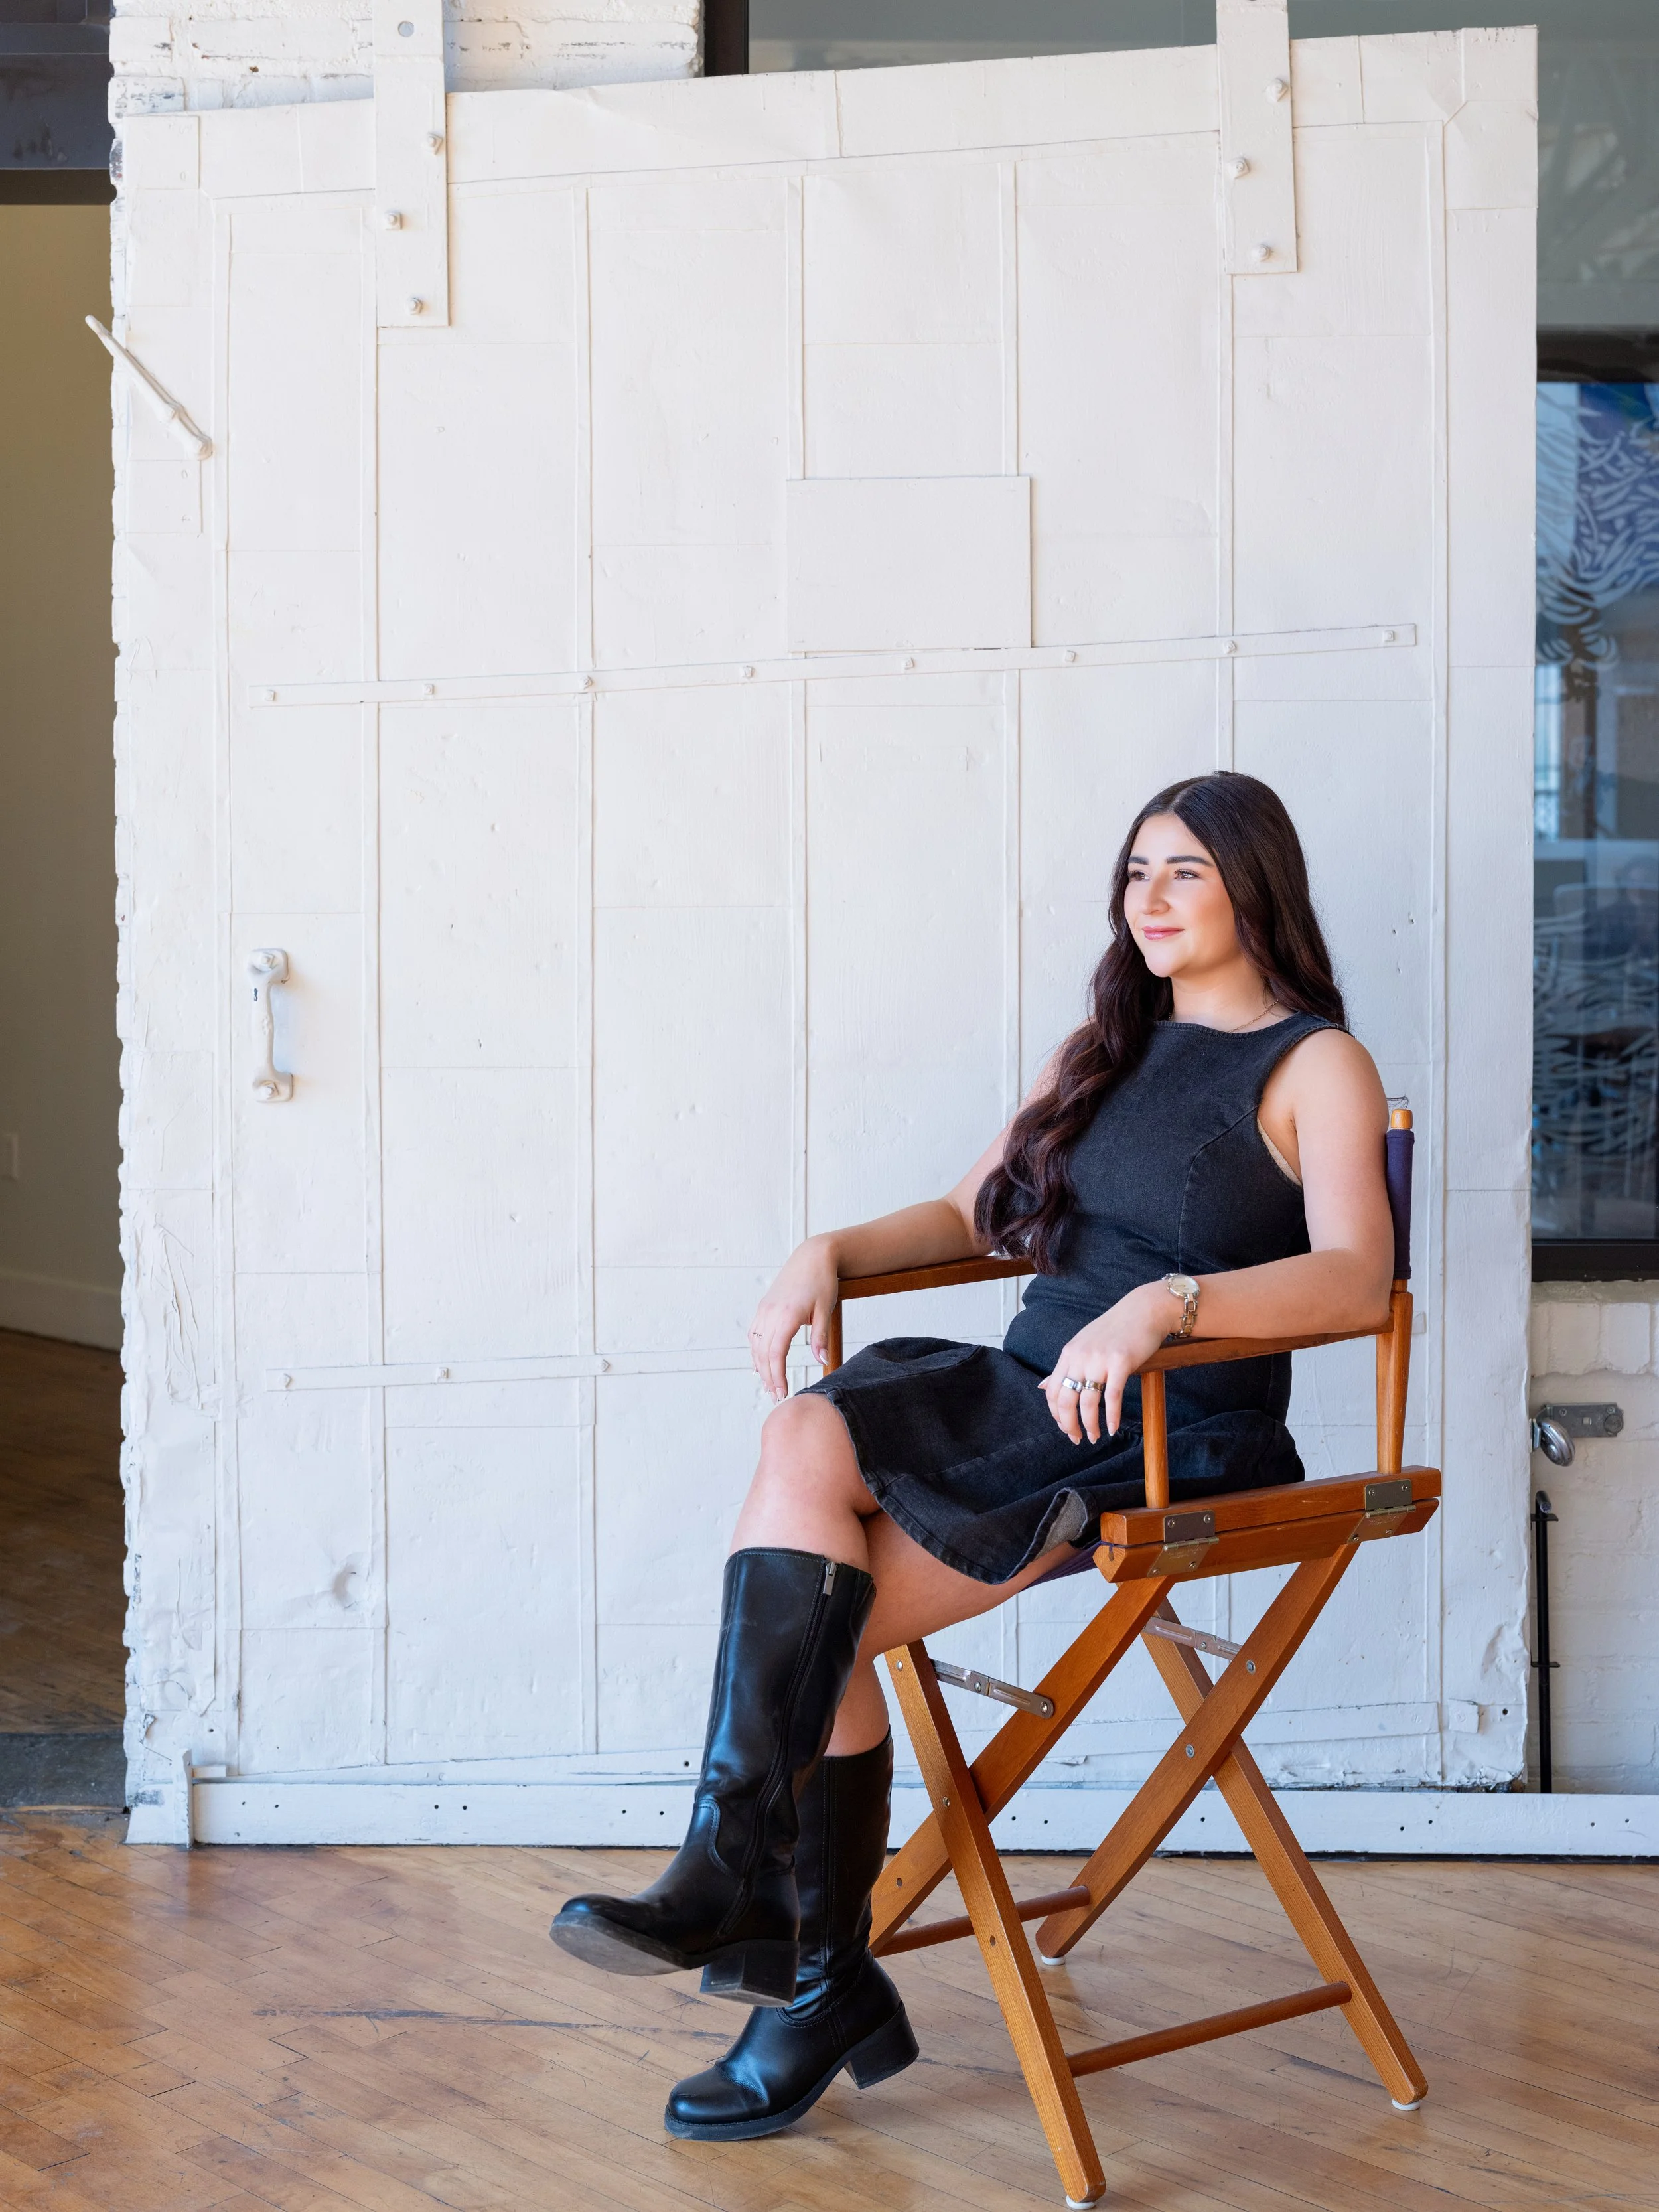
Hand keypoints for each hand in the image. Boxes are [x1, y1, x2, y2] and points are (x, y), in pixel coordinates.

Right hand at [748, 1238, 839, 1402]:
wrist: (812, 1256)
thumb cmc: (822, 1281)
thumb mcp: (825, 1309)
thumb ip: (820, 1337)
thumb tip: (820, 1361)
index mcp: (786, 1316)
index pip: (776, 1354)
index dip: (778, 1376)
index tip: (783, 1392)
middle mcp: (770, 1313)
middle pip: (763, 1354)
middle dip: (768, 1377)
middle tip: (776, 1397)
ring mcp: (764, 1310)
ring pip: (756, 1345)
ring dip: (760, 1367)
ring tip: (769, 1385)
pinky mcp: (764, 1307)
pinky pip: (754, 1333)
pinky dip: (755, 1351)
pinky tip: (759, 1364)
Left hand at [1040, 1281, 1173, 1443]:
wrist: (1144, 1310)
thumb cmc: (1115, 1329)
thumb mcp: (1083, 1345)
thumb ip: (1064, 1368)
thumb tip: (1041, 1387)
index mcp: (1069, 1354)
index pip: (1052, 1390)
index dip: (1056, 1414)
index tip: (1064, 1427)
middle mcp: (1080, 1357)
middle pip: (1066, 1399)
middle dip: (1069, 1425)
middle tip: (1077, 1439)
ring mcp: (1100, 1359)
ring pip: (1088, 1402)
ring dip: (1090, 1425)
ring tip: (1095, 1437)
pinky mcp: (1121, 1362)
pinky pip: (1112, 1396)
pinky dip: (1112, 1416)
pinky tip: (1113, 1428)